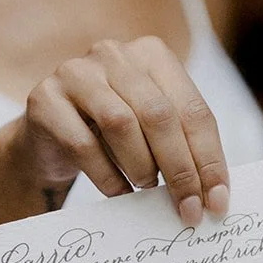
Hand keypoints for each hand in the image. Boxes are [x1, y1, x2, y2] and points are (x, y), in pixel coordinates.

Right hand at [0, 36, 228, 224]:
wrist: (51, 136)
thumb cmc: (116, 135)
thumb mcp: (157, 133)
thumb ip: (187, 150)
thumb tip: (216, 195)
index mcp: (154, 55)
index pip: (194, 111)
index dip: (209, 159)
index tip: (217, 200)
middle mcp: (115, 54)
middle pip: (160, 116)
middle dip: (180, 169)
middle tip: (188, 208)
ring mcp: (75, 72)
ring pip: (121, 124)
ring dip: (142, 167)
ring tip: (148, 189)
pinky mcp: (44, 99)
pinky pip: (83, 144)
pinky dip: (107, 176)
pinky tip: (119, 193)